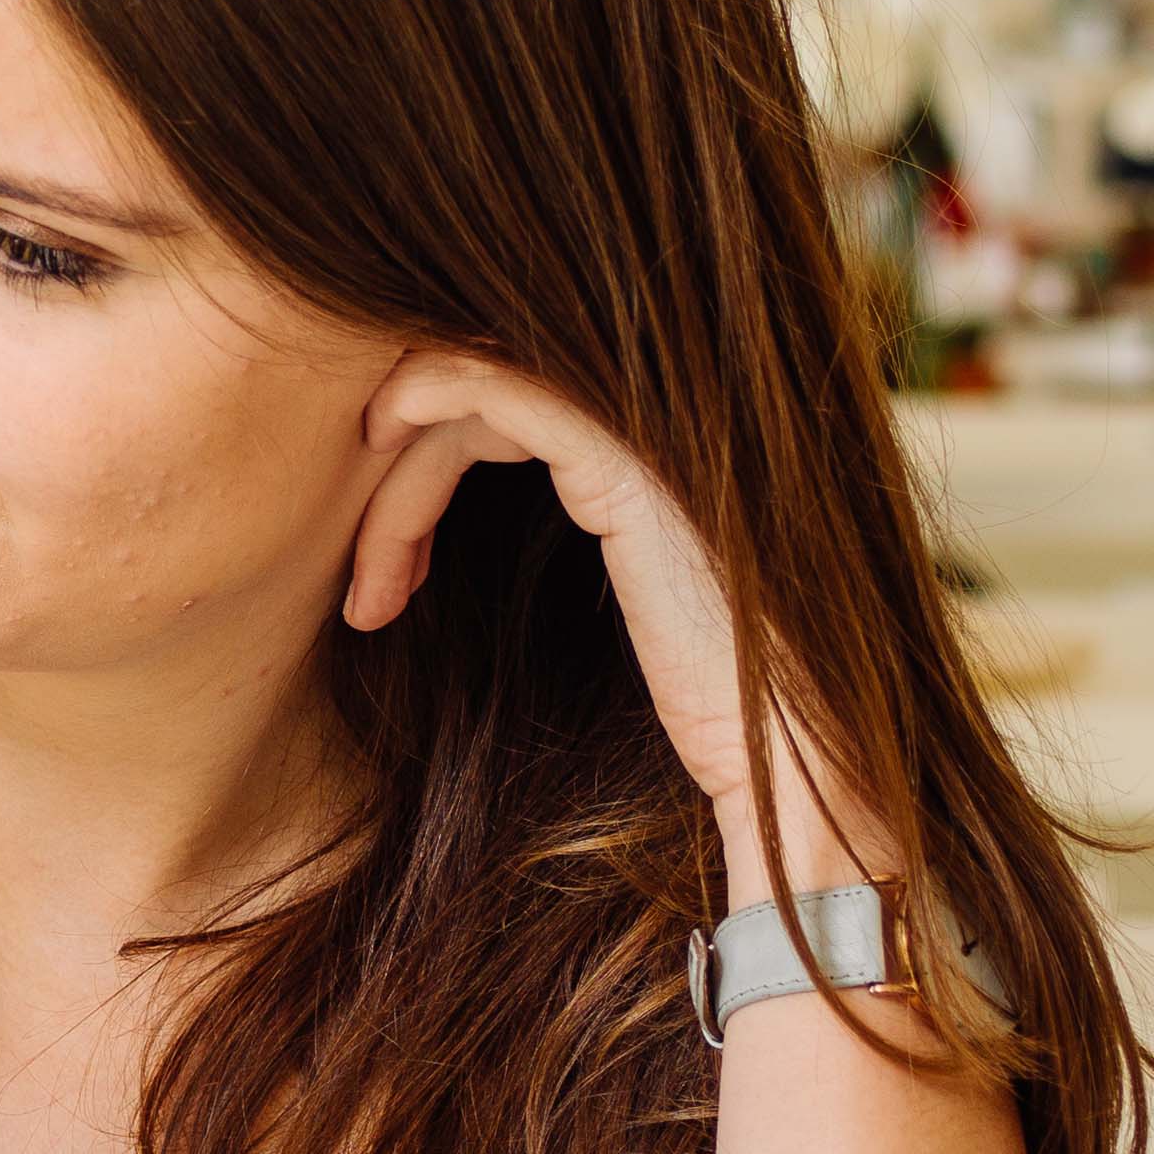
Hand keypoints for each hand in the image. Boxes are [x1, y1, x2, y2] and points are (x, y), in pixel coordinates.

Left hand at [345, 349, 870, 912]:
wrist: (788, 759)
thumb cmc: (708, 707)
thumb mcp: (619, 610)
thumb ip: (575, 534)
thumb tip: (450, 511)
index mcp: (663, 444)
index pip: (511, 406)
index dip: (425, 475)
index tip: (379, 580)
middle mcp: (664, 419)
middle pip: (489, 394)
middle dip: (399, 486)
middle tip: (365, 598)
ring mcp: (652, 430)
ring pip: (481, 397)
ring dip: (400, 492)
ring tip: (370, 598)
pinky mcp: (629, 460)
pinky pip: (503, 394)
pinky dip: (425, 406)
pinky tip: (385, 486)